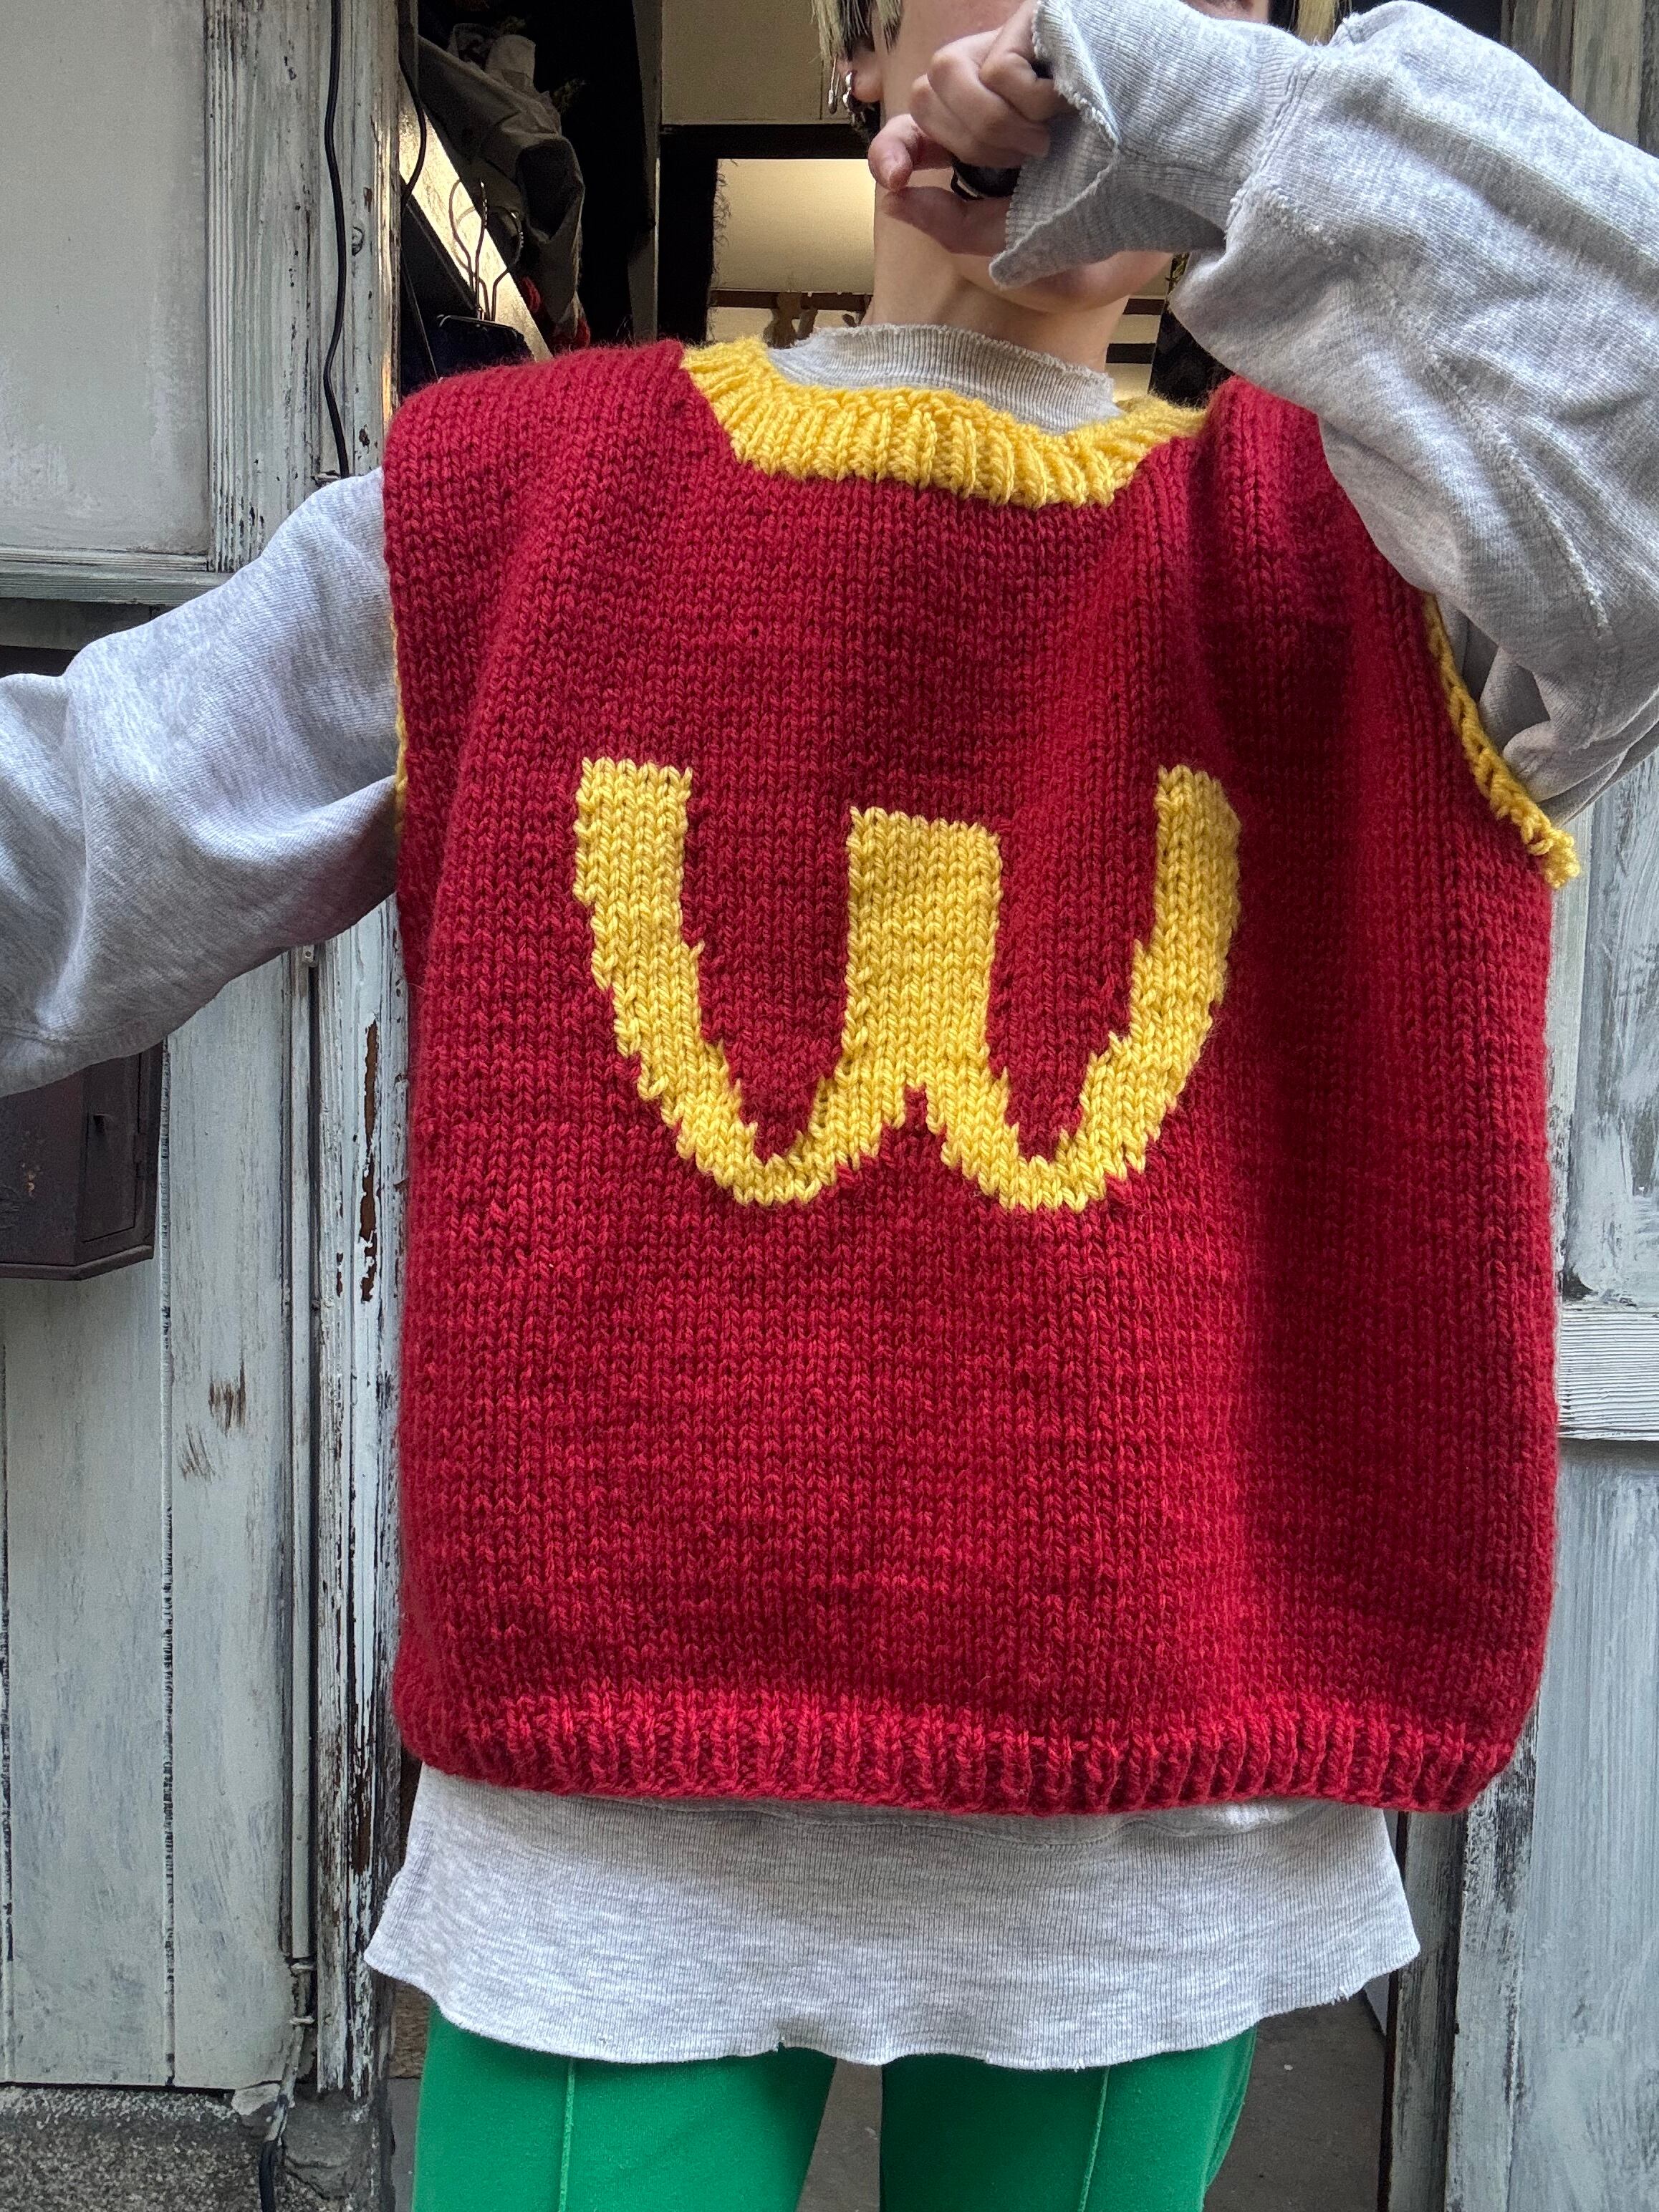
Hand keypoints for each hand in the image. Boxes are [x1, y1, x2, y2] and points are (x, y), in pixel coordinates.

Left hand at [868, 2, 1067, 260]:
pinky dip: (1030, 104)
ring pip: (945, 74)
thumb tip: (891, 202)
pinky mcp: (1031, 21)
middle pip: (922, 98)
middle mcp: (979, 83)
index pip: (906, 131)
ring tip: (1043, 139)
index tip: (896, 180)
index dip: (890, 151)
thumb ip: (950, 224)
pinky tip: (1065, 105)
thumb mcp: (1009, 228)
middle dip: (968, 146)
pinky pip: (997, 68)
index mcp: (968, 131)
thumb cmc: (1085, 195)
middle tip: (1026, 162)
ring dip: (992, 125)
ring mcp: (1003, 46)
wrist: (1148, 169)